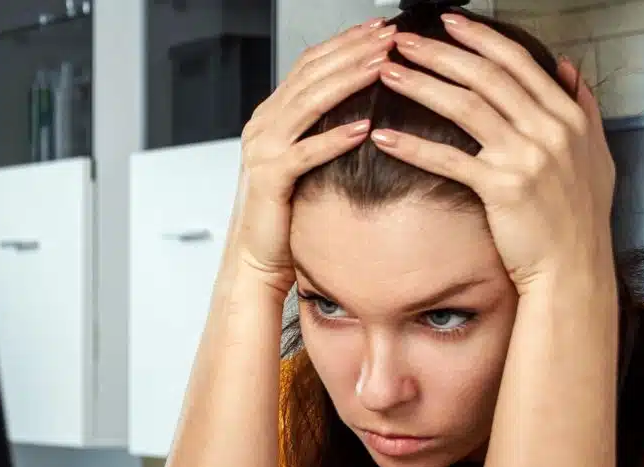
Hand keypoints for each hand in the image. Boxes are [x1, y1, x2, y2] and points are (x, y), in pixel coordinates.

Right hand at [228, 19, 395, 293]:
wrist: (255, 258)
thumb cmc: (284, 214)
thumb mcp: (302, 160)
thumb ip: (318, 130)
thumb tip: (357, 105)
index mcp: (271, 116)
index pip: (310, 65)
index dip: (345, 43)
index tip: (380, 30)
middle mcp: (263, 125)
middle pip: (311, 75)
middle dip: (352, 51)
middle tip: (388, 37)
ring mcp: (262, 150)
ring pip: (308, 104)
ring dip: (348, 81)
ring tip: (382, 66)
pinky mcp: (269, 180)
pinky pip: (305, 153)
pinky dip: (334, 138)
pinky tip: (363, 127)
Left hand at [370, 13, 615, 293]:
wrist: (574, 270)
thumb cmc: (579, 220)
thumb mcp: (596, 155)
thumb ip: (583, 107)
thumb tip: (566, 69)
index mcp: (568, 116)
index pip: (518, 62)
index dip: (480, 38)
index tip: (449, 23)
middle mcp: (549, 130)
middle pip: (485, 76)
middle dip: (440, 53)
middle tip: (404, 40)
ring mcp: (526, 158)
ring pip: (465, 107)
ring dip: (422, 85)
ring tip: (389, 73)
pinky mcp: (502, 188)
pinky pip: (449, 159)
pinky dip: (414, 145)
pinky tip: (385, 135)